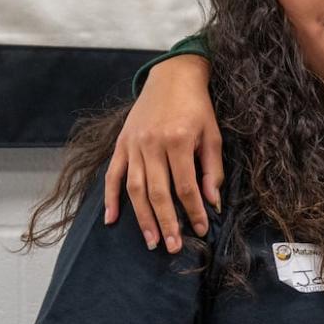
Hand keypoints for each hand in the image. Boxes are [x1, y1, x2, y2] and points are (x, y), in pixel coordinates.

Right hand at [103, 54, 221, 252]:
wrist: (172, 76)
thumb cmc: (197, 107)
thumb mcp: (213, 134)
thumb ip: (212, 169)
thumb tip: (213, 202)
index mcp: (178, 140)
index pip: (185, 186)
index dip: (194, 211)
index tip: (202, 229)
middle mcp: (152, 144)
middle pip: (158, 193)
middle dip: (167, 223)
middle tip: (172, 247)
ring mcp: (134, 144)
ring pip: (135, 189)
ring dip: (142, 218)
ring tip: (151, 241)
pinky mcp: (121, 143)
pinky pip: (113, 174)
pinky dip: (110, 198)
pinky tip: (112, 219)